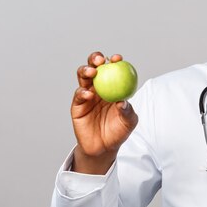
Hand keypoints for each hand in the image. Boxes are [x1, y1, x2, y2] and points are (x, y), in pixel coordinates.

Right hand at [71, 51, 137, 173]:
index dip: (114, 61)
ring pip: (83, 77)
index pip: (112, 69)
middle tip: (101, 60)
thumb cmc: (119, 131)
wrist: (104, 147)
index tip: (118, 58)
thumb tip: (123, 101)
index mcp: (113, 86)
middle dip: (95, 59)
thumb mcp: (129, 122)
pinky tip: (88, 94)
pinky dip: (82, 92)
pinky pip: (79, 96)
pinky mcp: (77, 106)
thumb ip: (128, 111)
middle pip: (94, 67)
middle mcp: (99, 87)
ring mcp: (87, 95)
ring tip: (93, 72)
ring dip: (86, 71)